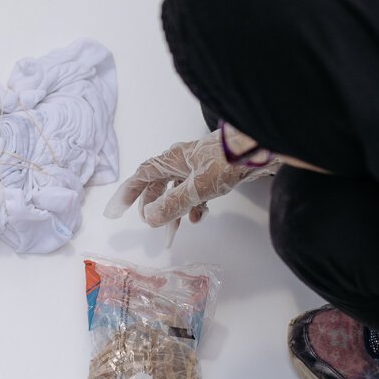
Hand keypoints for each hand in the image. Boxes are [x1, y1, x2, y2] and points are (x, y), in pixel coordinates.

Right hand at [105, 130, 277, 234]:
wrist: (261, 148)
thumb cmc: (227, 161)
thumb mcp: (197, 187)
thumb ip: (172, 204)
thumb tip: (149, 218)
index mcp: (172, 159)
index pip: (141, 176)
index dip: (128, 194)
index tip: (116, 212)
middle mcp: (181, 161)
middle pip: (158, 185)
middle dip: (152, 206)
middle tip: (148, 223)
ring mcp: (198, 167)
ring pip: (178, 191)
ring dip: (174, 210)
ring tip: (174, 230)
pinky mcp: (215, 173)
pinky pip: (196, 192)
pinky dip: (194, 206)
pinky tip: (199, 217)